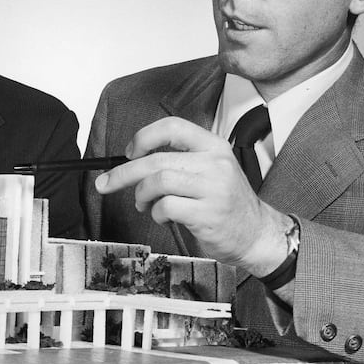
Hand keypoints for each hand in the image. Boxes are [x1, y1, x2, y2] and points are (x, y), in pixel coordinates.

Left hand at [95, 116, 288, 273]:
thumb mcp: (212, 170)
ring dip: (141, 194)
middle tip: (106, 183)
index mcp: (214, 146)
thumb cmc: (228, 203)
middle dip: (123, 172)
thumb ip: (180, 161)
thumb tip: (135, 161)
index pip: (172, 127)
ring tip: (143, 203)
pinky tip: (162, 217)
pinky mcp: (207, 215)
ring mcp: (213, 189)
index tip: (129, 151)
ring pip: (158, 181)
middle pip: (156, 159)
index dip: (144, 137)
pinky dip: (155, 213)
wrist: (257, 235)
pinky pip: (165, 207)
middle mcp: (215, 163)